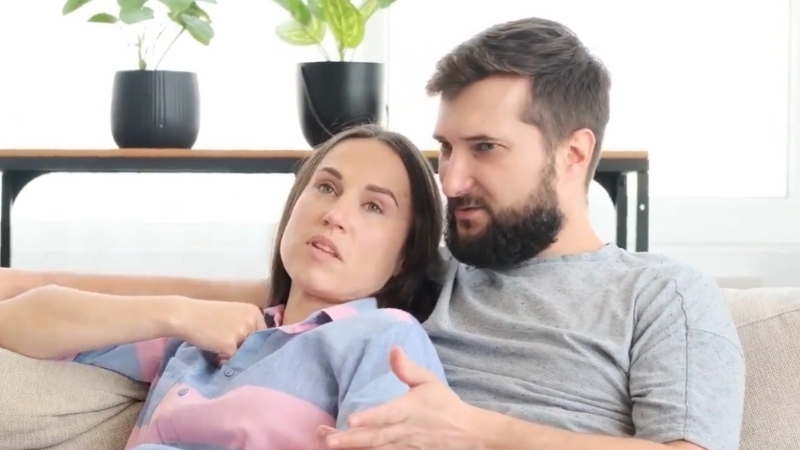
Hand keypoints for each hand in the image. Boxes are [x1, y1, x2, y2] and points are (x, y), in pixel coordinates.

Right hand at [170, 298, 266, 357]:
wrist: (185, 315)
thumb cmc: (207, 316)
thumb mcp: (233, 316)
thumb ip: (246, 327)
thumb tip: (257, 350)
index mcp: (254, 312)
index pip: (263, 335)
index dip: (252, 343)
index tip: (241, 345)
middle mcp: (251, 321)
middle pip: (256, 346)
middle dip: (244, 350)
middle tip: (228, 346)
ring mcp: (241, 333)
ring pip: (245, 354)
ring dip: (234, 356)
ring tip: (219, 347)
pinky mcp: (230, 345)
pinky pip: (232, 360)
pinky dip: (224, 360)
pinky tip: (215, 352)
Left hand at [318, 347, 477, 448]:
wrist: (468, 434)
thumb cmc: (444, 404)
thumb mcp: (429, 381)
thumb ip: (408, 369)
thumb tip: (392, 349)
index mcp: (410, 409)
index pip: (387, 414)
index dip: (370, 418)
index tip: (351, 420)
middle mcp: (406, 431)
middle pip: (377, 437)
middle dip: (352, 440)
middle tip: (330, 441)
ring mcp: (406, 448)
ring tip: (333, 447)